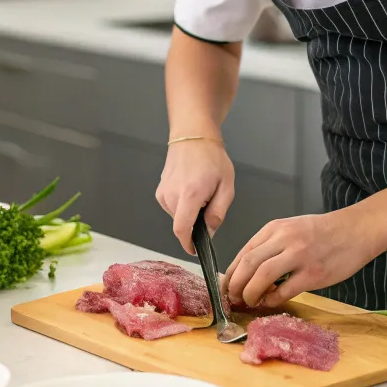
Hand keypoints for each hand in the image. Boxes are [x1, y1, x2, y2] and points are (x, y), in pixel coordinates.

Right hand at [156, 139, 234, 254]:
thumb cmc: (212, 158)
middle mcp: (172, 196)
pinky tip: (191, 188)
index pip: (181, 229)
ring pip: (177, 215)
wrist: (192, 136)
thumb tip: (209, 231)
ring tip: (201, 191)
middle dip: (195, 222)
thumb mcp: (226, 186)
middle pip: (182, 223)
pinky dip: (183, 204)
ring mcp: (163, 193)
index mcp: (189, 195)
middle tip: (209, 203)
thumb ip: (218, 212)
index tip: (195, 250)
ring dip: (189, 212)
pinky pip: (172, 206)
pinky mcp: (160, 190)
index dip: (187, 244)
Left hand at [224, 209, 376, 308]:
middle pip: (248, 264)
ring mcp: (299, 256)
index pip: (244, 252)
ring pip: (261, 277)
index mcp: (275, 228)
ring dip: (250, 294)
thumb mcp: (292, 228)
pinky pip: (285, 290)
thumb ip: (271, 245)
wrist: (356, 230)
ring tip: (249, 302)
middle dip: (235, 286)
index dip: (231, 273)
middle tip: (233, 299)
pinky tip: (271, 302)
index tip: (225, 287)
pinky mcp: (313, 273)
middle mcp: (284, 239)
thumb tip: (247, 271)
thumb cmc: (323, 232)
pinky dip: (272, 299)